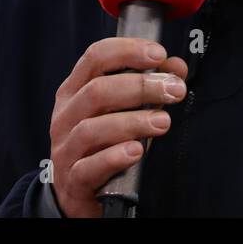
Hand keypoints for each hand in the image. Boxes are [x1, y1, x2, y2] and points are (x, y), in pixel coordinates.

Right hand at [48, 37, 188, 217]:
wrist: (77, 193)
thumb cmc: (102, 143)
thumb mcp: (120, 111)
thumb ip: (147, 87)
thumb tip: (176, 67)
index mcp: (74, 90)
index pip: (95, 58)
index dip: (128, 50)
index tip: (159, 54)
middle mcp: (66, 116)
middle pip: (97, 91)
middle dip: (140, 86)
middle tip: (174, 90)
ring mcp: (66, 149)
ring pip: (92, 129)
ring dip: (132, 122)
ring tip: (163, 122)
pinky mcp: (72, 181)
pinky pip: (89, 168)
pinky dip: (114, 157)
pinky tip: (137, 151)